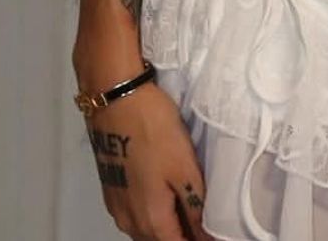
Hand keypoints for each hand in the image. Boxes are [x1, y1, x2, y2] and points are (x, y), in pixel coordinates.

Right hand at [85, 82, 215, 240]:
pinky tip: (167, 195)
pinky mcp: (112, 190)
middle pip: (162, 240)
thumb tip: (207, 236)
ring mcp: (117, 207)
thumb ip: (195, 207)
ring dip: (169, 224)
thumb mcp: (184, 168)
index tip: (215, 229)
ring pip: (147, 230)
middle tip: (208, 218)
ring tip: (192, 206)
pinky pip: (136, 214)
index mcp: (150, 221)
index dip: (200, 240)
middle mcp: (129, 222)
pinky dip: (154, 213)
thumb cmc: (154, 132)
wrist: (115, 100)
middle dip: (185, 234)